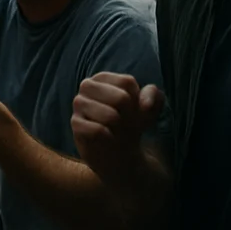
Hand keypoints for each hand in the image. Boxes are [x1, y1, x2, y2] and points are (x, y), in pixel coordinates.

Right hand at [71, 71, 163, 185]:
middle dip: (130, 115)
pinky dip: (107, 136)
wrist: (117, 152)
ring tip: (116, 128)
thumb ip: (154, 97)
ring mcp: (79, 104)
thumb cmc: (130, 123)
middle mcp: (88, 86)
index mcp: (104, 78)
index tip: (134, 109)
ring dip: (119, 126)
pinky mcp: (76, 124)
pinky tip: (108, 137)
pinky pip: (96, 130)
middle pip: (120, 98)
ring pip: (108, 114)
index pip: (127, 83)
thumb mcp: (148, 109)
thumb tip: (146, 104)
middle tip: (125, 121)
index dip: (137, 100)